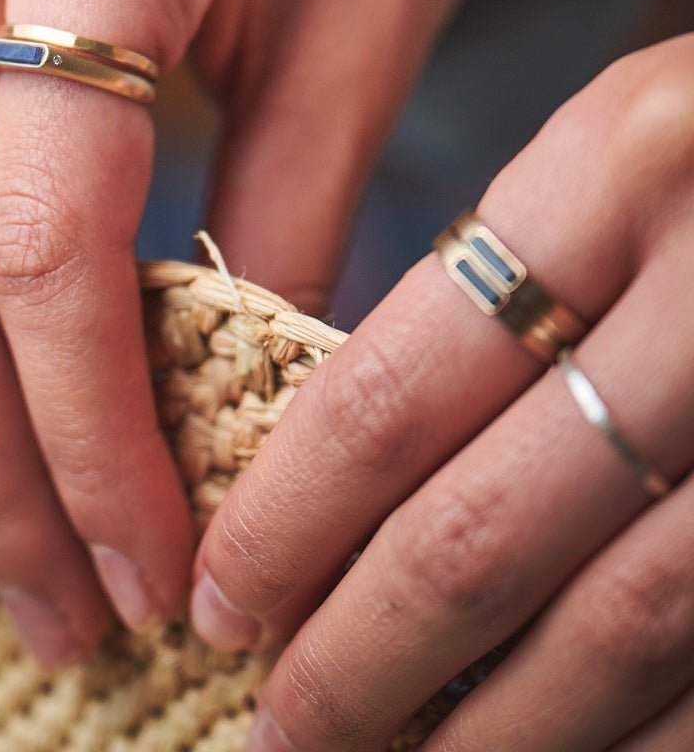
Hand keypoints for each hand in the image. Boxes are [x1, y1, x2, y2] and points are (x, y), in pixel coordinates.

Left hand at [193, 36, 693, 750]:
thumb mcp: (608, 161)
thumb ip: (485, 295)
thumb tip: (327, 479)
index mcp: (616, 167)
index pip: (390, 390)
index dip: (286, 522)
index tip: (220, 600)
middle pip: (481, 538)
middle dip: (357, 663)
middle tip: (276, 729)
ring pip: (616, 633)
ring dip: (489, 737)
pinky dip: (635, 740)